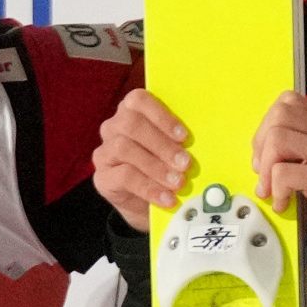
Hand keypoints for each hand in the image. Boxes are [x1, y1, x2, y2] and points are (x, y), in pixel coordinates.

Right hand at [91, 88, 188, 229]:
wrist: (149, 206)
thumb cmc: (166, 171)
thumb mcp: (176, 153)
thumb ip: (182, 143)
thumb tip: (203, 143)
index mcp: (133, 113)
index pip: (139, 100)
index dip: (162, 116)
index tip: (184, 136)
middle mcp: (114, 127)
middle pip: (131, 124)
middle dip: (162, 144)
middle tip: (185, 163)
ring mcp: (106, 152)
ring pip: (124, 148)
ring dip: (156, 166)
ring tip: (178, 182)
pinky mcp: (103, 177)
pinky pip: (123, 177)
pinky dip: (149, 188)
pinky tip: (167, 198)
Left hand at [253, 92, 306, 227]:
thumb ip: (293, 147)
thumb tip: (259, 150)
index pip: (290, 101)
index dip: (268, 122)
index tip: (266, 150)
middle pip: (280, 115)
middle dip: (261, 144)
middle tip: (263, 171)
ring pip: (278, 139)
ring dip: (265, 169)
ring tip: (270, 189)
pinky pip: (283, 172)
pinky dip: (277, 191)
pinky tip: (284, 203)